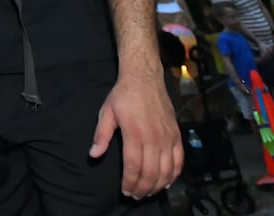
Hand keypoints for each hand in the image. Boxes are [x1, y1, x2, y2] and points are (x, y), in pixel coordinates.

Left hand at [91, 72, 182, 198]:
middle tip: (136, 196)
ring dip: (158, 185)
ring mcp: (168, 137)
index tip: (125, 191)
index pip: (134, 166)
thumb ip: (101, 135)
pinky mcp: (176, 135)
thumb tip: (93, 154)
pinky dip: (174, 174)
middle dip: (143, 188)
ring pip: (166, 170)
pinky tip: (166, 182)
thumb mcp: (107, 112)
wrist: (144, 78)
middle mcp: (154, 138)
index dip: (130, 182)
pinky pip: (179, 160)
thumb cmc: (123, 95)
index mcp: (135, 134)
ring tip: (148, 192)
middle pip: (151, 172)